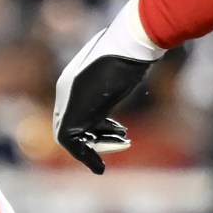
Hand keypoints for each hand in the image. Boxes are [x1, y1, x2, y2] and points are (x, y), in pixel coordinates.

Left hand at [53, 0, 168, 172]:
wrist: (127, 46)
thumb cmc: (133, 50)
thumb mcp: (125, 65)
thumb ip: (122, 74)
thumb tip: (145, 57)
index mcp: (77, 77)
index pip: (79, 108)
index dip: (99, 123)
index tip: (120, 131)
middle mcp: (67, 90)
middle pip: (74, 123)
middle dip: (98, 136)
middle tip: (124, 140)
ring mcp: (67, 102)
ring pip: (71, 136)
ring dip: (96, 147)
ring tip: (123, 146)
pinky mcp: (71, 114)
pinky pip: (71, 143)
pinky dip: (86, 157)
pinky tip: (100, 167)